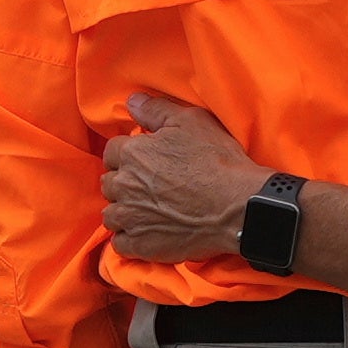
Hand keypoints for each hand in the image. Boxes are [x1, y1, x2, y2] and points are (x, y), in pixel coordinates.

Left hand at [101, 88, 268, 263]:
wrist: (237, 206)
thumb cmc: (217, 161)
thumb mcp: (191, 122)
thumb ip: (156, 110)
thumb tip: (131, 101)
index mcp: (132, 154)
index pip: (113, 152)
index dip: (129, 154)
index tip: (145, 160)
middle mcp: (124, 186)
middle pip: (109, 183)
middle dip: (124, 182)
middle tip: (147, 185)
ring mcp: (131, 218)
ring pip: (111, 214)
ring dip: (123, 211)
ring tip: (144, 211)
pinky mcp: (141, 245)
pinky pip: (121, 244)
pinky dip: (129, 239)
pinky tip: (145, 233)